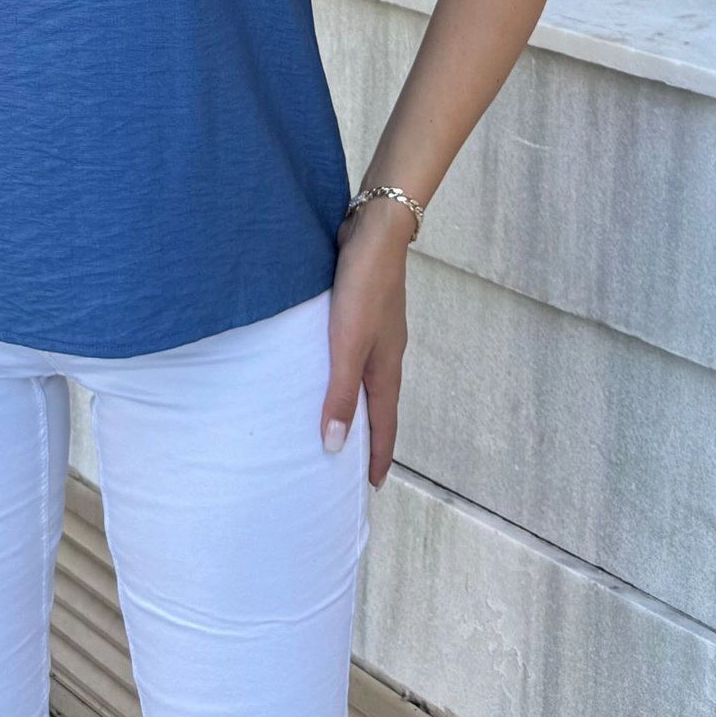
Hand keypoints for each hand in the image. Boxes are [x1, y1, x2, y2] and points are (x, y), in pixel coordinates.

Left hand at [319, 201, 410, 487]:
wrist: (374, 232)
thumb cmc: (363, 287)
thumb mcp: (348, 344)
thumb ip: (341, 393)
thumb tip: (335, 446)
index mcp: (385, 366)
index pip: (384, 422)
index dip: (379, 453)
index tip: (373, 484)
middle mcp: (386, 352)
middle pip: (379, 403)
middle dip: (371, 434)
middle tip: (356, 462)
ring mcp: (377, 330)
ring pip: (367, 377)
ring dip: (357, 402)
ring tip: (341, 420)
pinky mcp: (363, 310)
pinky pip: (354, 354)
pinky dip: (346, 372)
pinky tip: (329, 366)